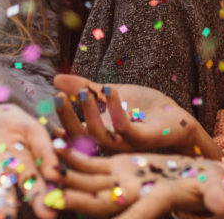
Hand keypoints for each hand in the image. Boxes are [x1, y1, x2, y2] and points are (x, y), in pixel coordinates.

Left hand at [0, 103, 61, 218]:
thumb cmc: (16, 124)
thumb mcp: (33, 130)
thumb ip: (44, 149)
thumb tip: (55, 172)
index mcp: (25, 171)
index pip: (34, 189)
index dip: (40, 200)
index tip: (48, 214)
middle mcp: (3, 178)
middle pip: (6, 197)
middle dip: (6, 209)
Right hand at [54, 74, 196, 154]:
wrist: (175, 117)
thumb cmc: (143, 109)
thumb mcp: (109, 95)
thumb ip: (85, 88)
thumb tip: (56, 78)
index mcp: (99, 137)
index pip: (72, 136)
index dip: (57, 125)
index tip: (47, 108)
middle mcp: (109, 146)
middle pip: (80, 139)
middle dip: (67, 118)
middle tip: (58, 96)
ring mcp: (125, 146)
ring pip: (99, 136)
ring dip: (89, 112)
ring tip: (85, 90)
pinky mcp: (143, 140)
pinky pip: (124, 129)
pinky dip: (115, 109)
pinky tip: (110, 89)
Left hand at [57, 150, 223, 218]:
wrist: (204, 179)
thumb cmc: (214, 188)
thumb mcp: (217, 191)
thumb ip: (216, 196)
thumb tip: (219, 205)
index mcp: (156, 200)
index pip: (135, 215)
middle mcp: (133, 195)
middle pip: (100, 202)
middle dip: (76, 200)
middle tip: (52, 199)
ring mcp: (123, 181)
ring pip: (89, 182)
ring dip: (67, 176)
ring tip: (45, 168)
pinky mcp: (119, 167)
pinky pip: (91, 163)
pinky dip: (73, 155)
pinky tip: (55, 143)